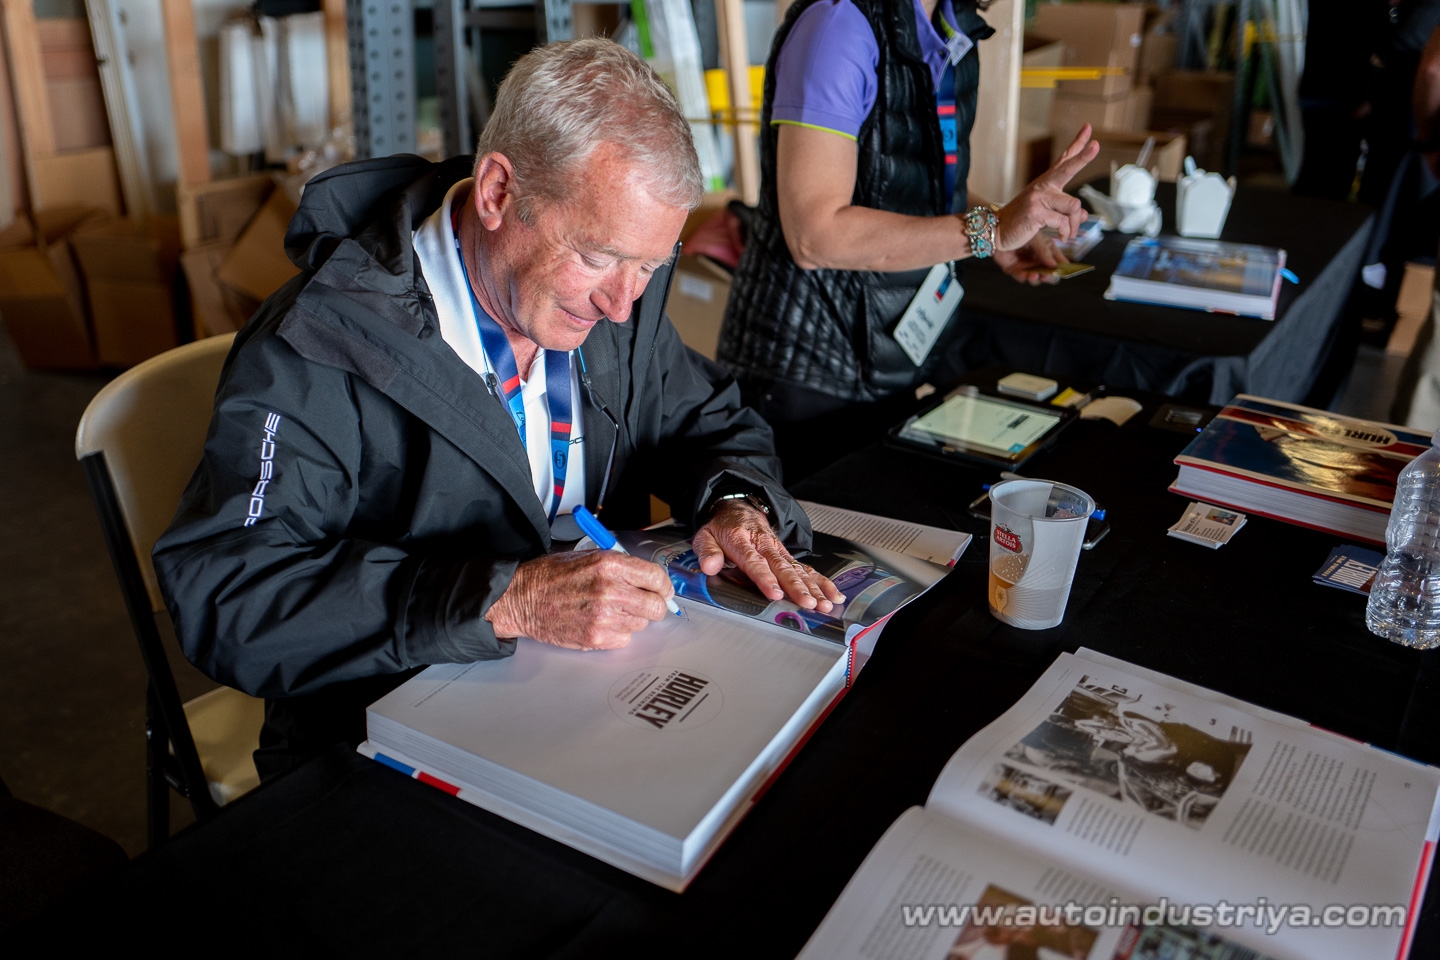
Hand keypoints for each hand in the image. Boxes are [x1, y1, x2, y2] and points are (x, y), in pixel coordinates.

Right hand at [485, 550, 673, 649]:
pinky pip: (624, 639)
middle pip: (656, 607)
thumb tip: (651, 580)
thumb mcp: (589, 556)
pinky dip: (617, 633)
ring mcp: (604, 617)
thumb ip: (622, 567)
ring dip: (632, 619)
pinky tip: (600, 622)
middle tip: (644, 604)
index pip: (657, 578)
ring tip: (610, 610)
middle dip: (654, 605)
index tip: (661, 590)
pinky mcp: (596, 637)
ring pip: (641, 624)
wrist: (522, 598)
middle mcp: (611, 590)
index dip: (663, 586)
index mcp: (610, 565)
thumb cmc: (551, 576)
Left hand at [691, 501, 846, 612]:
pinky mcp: (788, 556)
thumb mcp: (705, 535)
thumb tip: (710, 566)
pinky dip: (822, 582)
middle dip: (797, 587)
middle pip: (783, 568)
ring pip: (798, 569)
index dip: (765, 578)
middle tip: (808, 603)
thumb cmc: (723, 528)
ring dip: (813, 587)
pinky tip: (832, 595)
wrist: (739, 509)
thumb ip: (707, 552)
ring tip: (824, 604)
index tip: (774, 593)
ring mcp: (779, 550)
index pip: (755, 562)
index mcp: (742, 541)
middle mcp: (764, 545)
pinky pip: (807, 569)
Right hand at [994, 124, 1099, 250]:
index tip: (1088, 128)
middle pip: (1067, 168)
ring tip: (1068, 234)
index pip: (1064, 160)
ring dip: (1074, 224)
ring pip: (1073, 205)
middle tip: (1096, 146)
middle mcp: (1043, 186)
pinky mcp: (1036, 212)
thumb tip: (1084, 216)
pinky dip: (1065, 232)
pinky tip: (1061, 236)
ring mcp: (1038, 198)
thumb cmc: (1021, 221)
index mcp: (1046, 184)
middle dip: (1083, 157)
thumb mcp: (1045, 213)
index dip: (1077, 145)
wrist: (996, 230)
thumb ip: (1065, 212)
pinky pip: (1062, 221)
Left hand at [995, 235, 1064, 285]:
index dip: (1063, 268)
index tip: (1065, 272)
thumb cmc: (1019, 229)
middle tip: (1049, 275)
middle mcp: (1039, 260)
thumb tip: (1055, 266)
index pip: (1059, 262)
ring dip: (1037, 278)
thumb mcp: (1037, 239)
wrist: (999, 231)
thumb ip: (1045, 252)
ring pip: (1037, 278)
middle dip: (1051, 277)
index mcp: (1047, 251)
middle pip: (1050, 274)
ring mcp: (1028, 266)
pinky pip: (1022, 277)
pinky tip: (1027, 275)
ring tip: (1036, 275)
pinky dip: (1025, 277)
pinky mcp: (1016, 270)